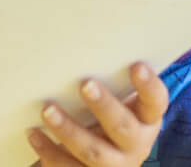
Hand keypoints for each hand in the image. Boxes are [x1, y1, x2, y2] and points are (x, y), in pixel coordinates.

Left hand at [27, 62, 167, 165]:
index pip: (156, 101)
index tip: (136, 65)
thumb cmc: (110, 116)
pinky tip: (34, 133)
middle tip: (85, 84)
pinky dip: (49, 151)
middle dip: (104, 106)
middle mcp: (136, 145)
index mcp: (147, 120)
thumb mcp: (121, 101)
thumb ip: (113, 80)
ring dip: (69, 131)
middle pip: (122, 127)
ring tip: (47, 110)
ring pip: (93, 152)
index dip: (148, 85)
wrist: (108, 160)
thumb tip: (85, 37)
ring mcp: (114, 165)